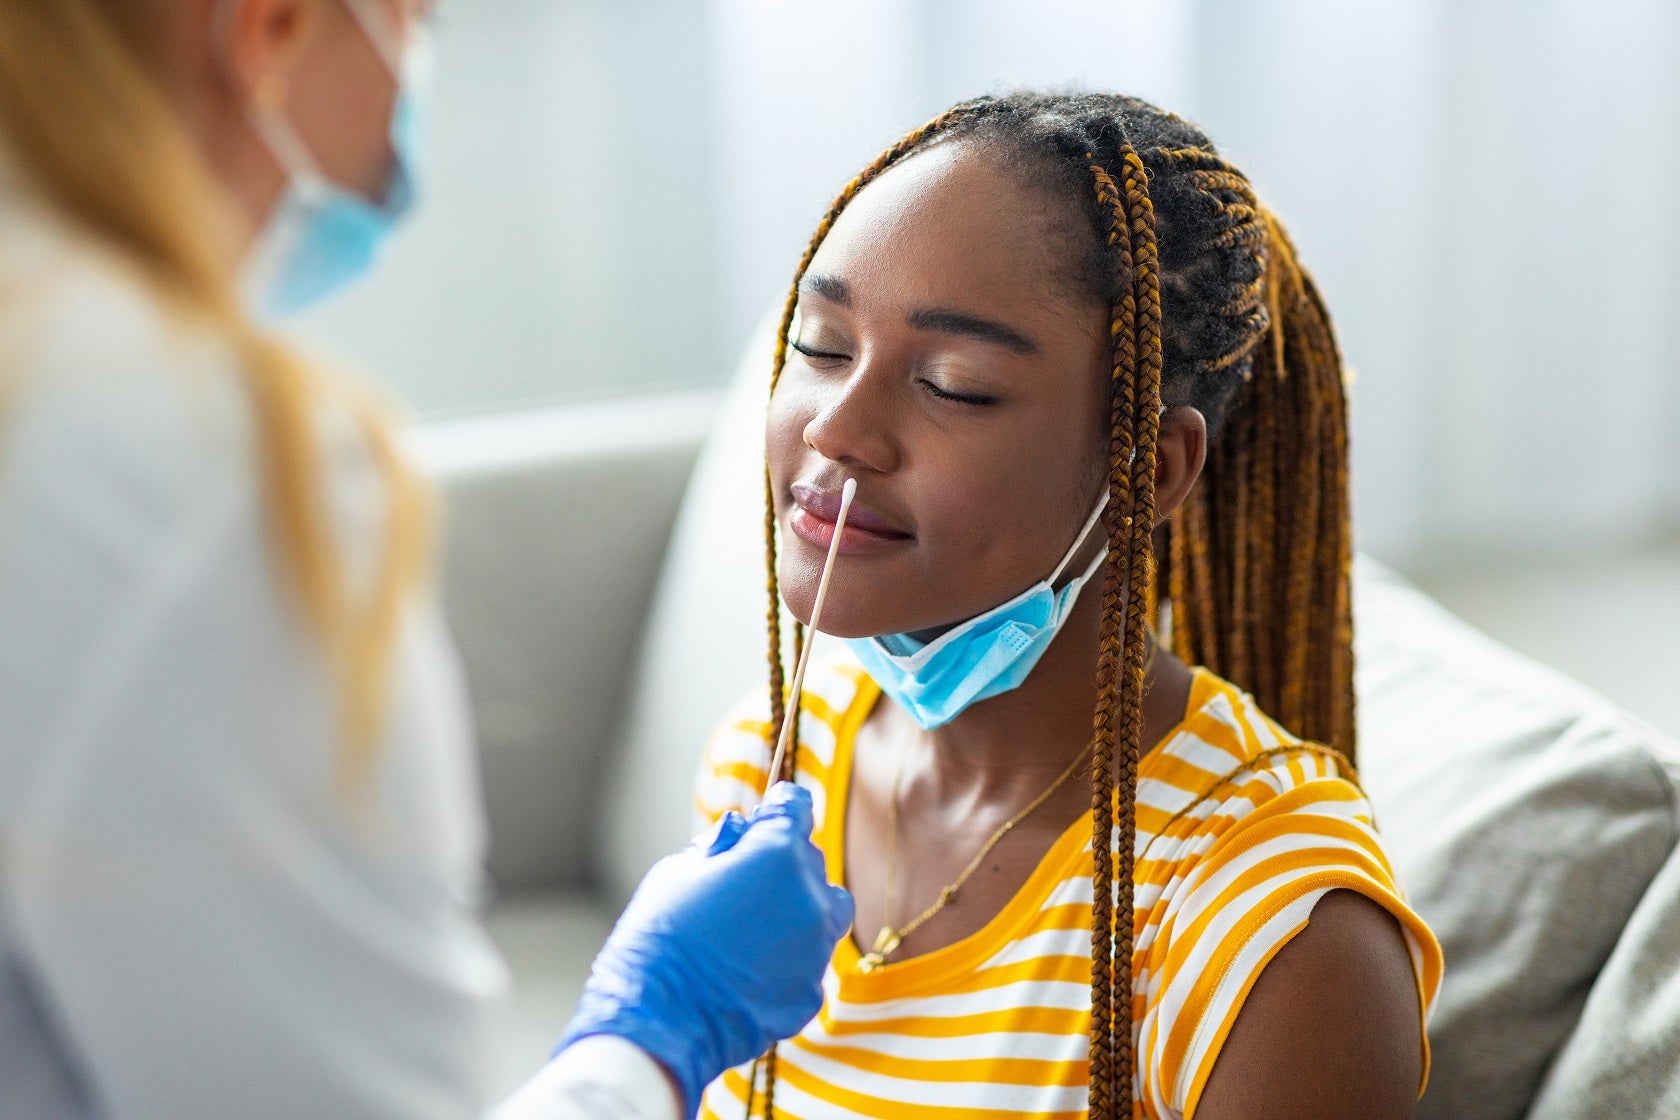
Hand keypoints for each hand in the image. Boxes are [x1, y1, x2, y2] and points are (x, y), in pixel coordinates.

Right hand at [556, 783, 853, 1116]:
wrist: (655, 1023)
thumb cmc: (658, 938)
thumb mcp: (679, 870)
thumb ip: (721, 845)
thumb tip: (740, 831)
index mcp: (777, 854)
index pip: (796, 807)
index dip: (779, 805)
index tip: (769, 811)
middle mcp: (810, 899)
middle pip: (811, 861)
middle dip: (783, 861)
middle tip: (742, 878)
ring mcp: (815, 950)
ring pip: (825, 911)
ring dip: (798, 907)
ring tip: (752, 925)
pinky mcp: (809, 994)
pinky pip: (808, 960)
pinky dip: (787, 957)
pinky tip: (748, 968)